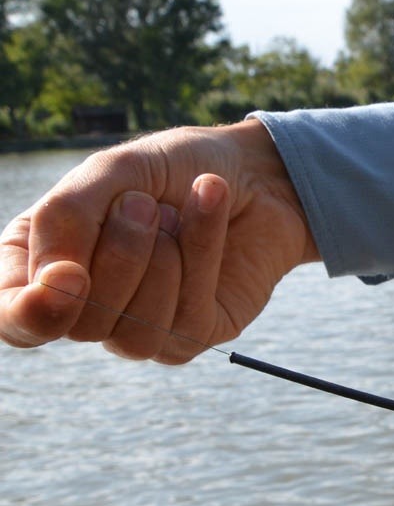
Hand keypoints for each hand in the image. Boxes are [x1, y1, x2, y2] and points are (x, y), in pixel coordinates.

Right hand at [0, 119, 319, 362]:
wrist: (257, 172)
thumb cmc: (175, 169)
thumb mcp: (112, 172)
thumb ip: (67, 215)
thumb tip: (55, 278)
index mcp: (45, 264)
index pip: (14, 319)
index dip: (31, 313)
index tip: (70, 277)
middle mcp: (89, 306)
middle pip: (83, 323)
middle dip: (120, 256)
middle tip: (144, 202)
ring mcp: (142, 328)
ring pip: (136, 333)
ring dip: (162, 261)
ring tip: (172, 211)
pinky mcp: (195, 335)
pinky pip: (188, 317)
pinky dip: (200, 253)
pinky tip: (209, 206)